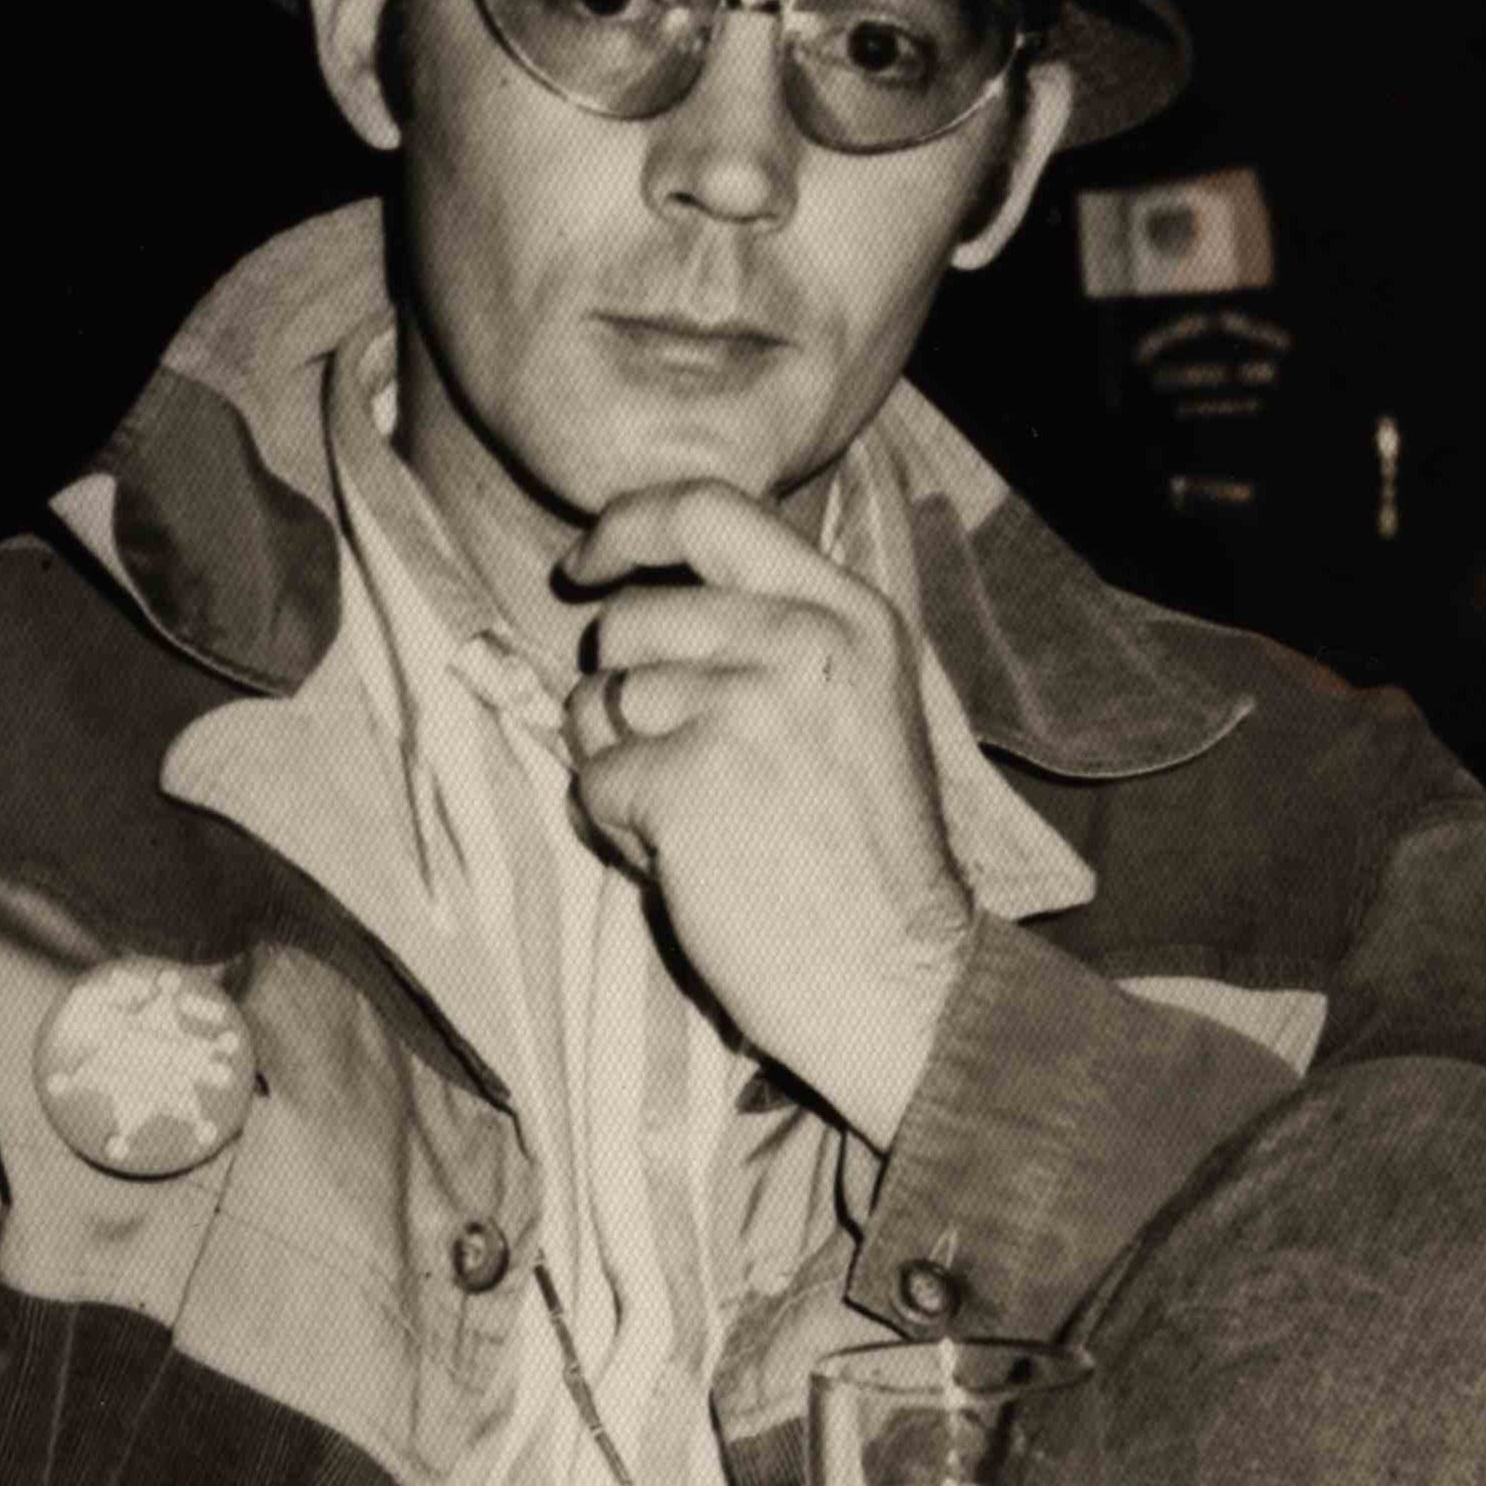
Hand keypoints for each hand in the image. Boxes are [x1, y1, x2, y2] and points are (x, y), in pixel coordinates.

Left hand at [557, 479, 978, 1145]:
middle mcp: (801, 642)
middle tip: (677, 759)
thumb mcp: (858, 706)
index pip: (707, 509)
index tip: (587, 563)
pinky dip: (619, 829)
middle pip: (635, 617)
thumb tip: (641, 598)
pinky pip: (592, 781)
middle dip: (623, 688)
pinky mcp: (686, 781)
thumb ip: (779, 634)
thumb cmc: (867, 856)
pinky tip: (689, 861)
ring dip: (624, 766)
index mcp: (848, 614)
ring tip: (702, 822)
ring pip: (601, 702)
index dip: (625, 525)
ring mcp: (743, 709)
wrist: (899, 977)